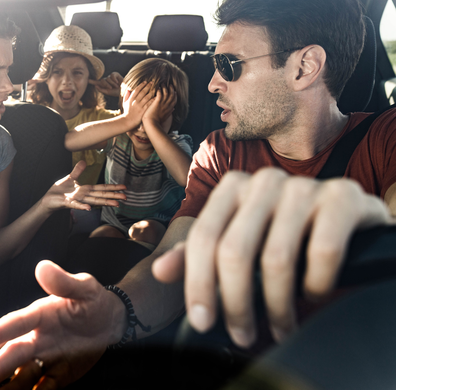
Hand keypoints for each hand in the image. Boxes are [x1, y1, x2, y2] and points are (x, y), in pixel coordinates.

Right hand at [0, 260, 118, 389]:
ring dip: (7, 388)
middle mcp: (36, 339)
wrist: (110, 322)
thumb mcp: (84, 288)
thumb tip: (43, 267)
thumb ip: (64, 281)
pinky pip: (43, 388)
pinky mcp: (57, 375)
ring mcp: (45, 359)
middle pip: (11, 357)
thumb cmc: (92, 301)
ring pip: (21, 376)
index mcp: (39, 315)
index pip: (14, 325)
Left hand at [42, 161, 126, 211]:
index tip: (123, 187)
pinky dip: (82, 207)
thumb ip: (77, 171)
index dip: (112, 188)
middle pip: (101, 196)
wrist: (48, 199)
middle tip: (125, 197)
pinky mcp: (67, 203)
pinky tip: (89, 209)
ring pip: (92, 201)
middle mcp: (83, 196)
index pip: (101, 188)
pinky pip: (76, 205)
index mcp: (85, 190)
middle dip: (113, 196)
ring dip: (104, 202)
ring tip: (115, 204)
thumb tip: (84, 161)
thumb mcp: (69, 177)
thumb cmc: (59, 191)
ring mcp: (76, 200)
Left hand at [89, 72, 122, 97]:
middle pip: (102, 81)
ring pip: (107, 78)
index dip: (92, 81)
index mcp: (104, 85)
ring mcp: (110, 77)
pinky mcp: (115, 74)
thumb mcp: (108, 92)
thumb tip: (95, 86)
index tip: (87, 80)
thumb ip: (101, 90)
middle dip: (106, 85)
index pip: (96, 82)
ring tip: (116, 86)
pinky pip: (112, 75)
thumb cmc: (117, 92)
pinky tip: (118, 82)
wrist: (125, 90)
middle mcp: (106, 80)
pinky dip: (114, 80)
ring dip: (112, 83)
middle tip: (111, 88)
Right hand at [121, 81, 156, 128]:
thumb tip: (128, 89)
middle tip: (152, 82)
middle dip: (148, 86)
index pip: (136, 90)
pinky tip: (156, 97)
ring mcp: (139, 106)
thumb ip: (126, 96)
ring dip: (151, 92)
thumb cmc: (126, 112)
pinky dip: (152, 100)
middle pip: (142, 92)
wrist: (127, 122)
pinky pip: (148, 104)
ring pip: (146, 97)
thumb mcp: (124, 103)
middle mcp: (135, 101)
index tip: (145, 82)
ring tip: (156, 88)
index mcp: (131, 99)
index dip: (141, 85)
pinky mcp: (142, 111)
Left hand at [143, 87, 175, 133]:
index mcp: (170, 109)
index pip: (175, 100)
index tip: (175, 91)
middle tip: (170, 85)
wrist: (152, 124)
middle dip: (171, 89)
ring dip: (165, 87)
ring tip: (162, 84)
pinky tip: (157, 86)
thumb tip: (173, 109)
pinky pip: (159, 93)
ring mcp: (163, 103)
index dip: (175, 95)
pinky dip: (159, 89)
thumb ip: (170, 112)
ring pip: (166, 92)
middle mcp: (167, 105)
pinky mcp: (157, 102)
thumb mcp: (166, 117)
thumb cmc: (157, 122)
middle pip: (172, 94)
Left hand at [152, 168, 393, 347]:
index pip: (203, 239)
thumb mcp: (240, 245)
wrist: (354, 225)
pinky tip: (313, 296)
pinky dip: (315, 285)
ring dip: (276, 306)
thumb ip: (198, 255)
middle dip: (235, 303)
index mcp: (233, 187)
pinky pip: (322, 251)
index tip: (203, 321)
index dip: (198, 284)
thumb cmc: (288, 238)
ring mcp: (304, 186)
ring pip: (275, 258)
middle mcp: (264, 181)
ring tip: (279, 327)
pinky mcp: (343, 197)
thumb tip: (159, 271)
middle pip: (234, 251)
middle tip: (242, 333)